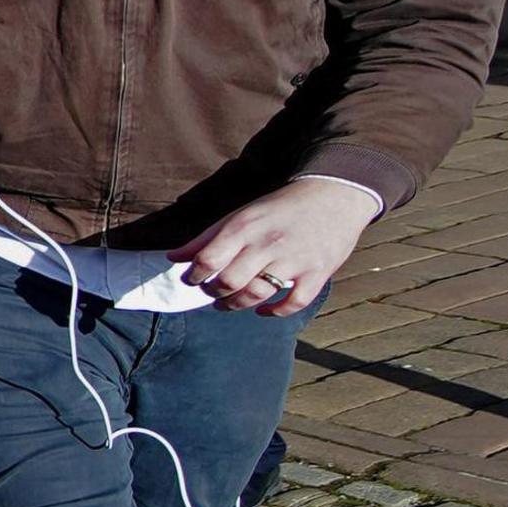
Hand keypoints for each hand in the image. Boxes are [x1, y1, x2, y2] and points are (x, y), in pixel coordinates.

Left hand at [172, 176, 377, 314]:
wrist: (333, 194)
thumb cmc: (280, 208)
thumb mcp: (240, 215)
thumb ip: (207, 238)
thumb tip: (174, 258)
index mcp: (244, 227)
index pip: (208, 260)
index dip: (193, 276)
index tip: (190, 279)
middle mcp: (267, 244)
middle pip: (229, 282)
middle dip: (212, 292)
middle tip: (210, 292)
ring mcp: (294, 260)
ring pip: (257, 294)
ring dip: (235, 305)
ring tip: (227, 304)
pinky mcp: (318, 273)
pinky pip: (293, 303)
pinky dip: (275, 312)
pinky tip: (262, 310)